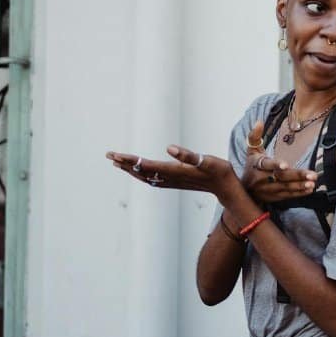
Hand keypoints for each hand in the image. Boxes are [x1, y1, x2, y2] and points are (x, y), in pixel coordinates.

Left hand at [106, 145, 238, 200]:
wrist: (226, 188)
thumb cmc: (219, 172)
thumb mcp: (207, 160)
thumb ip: (188, 156)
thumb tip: (170, 148)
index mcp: (175, 171)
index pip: (147, 165)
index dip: (131, 160)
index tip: (117, 155)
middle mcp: (170, 178)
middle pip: (142, 171)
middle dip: (125, 163)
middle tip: (109, 155)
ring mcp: (172, 181)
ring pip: (145, 176)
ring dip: (130, 169)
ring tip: (117, 162)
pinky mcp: (175, 182)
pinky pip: (151, 179)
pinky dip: (140, 174)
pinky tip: (137, 172)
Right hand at [241, 121, 317, 202]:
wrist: (244, 190)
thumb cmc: (251, 167)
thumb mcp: (251, 151)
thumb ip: (255, 136)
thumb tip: (259, 122)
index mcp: (257, 165)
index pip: (267, 164)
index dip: (276, 165)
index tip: (285, 165)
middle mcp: (262, 179)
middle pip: (281, 177)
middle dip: (298, 176)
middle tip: (313, 175)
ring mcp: (269, 190)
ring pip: (286, 188)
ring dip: (300, 186)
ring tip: (313, 183)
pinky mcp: (274, 198)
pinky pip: (288, 196)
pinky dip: (299, 193)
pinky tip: (310, 189)